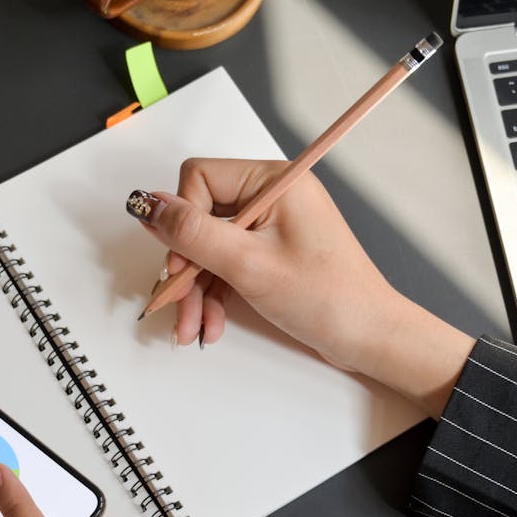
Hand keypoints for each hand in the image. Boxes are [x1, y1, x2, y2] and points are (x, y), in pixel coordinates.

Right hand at [132, 158, 473, 420]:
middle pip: (200, 218)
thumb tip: (147, 204)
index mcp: (274, 180)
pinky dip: (213, 296)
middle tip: (176, 303)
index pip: (200, 178)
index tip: (178, 264)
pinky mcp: (270, 255)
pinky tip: (210, 324)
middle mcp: (272, 196)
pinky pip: (226, 266)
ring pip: (209, 249)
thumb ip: (193, 233)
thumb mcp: (249, 265)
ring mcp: (271, 227)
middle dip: (185, 267)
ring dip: (195, 290)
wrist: (369, 337)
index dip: (181, 220)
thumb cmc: (329, 298)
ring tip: (192, 328)